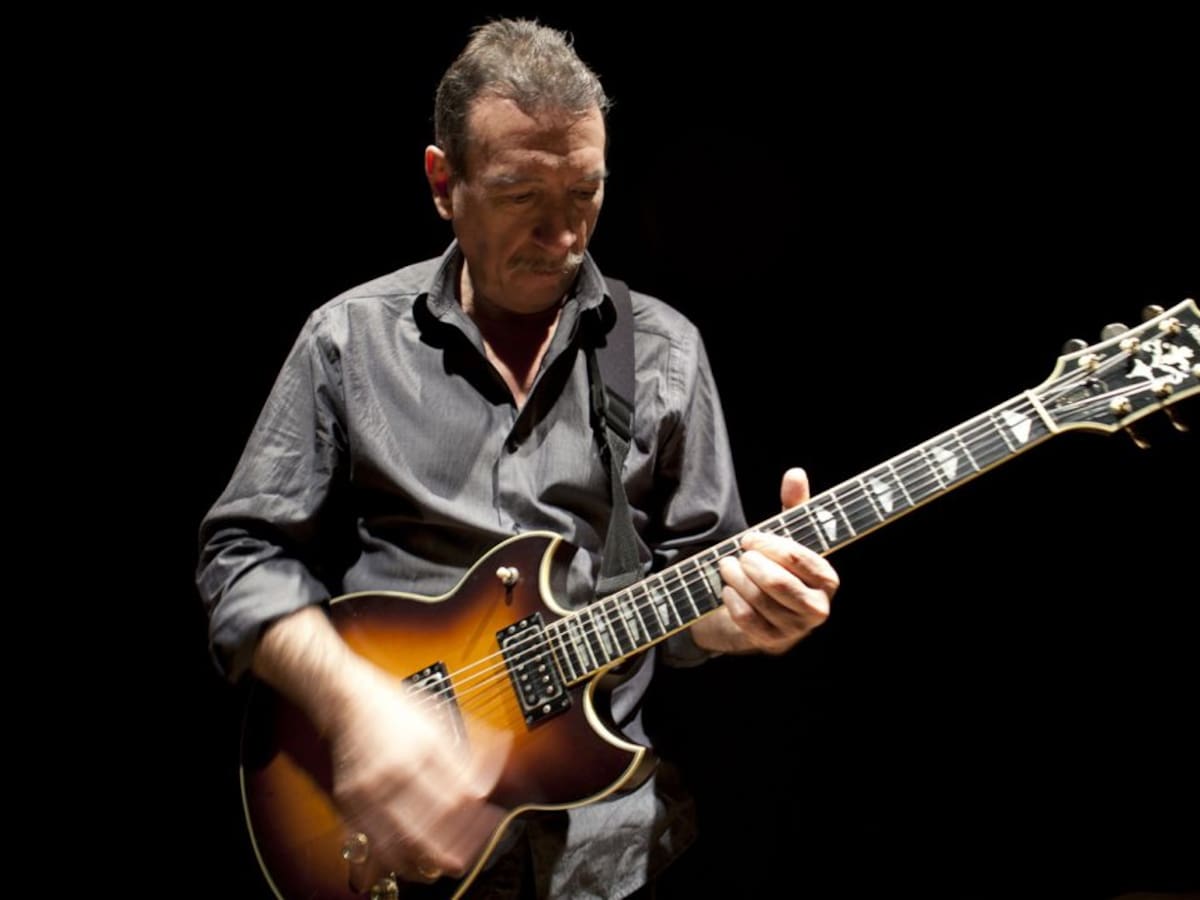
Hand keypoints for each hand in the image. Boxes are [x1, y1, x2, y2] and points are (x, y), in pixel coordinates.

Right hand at [328, 665, 510, 890]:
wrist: (348, 701)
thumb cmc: (396, 709)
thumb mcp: (440, 720)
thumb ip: (466, 753)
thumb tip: (489, 783)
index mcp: (425, 748)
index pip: (459, 795)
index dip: (477, 817)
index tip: (491, 823)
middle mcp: (397, 770)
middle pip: (432, 823)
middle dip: (454, 847)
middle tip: (466, 859)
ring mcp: (371, 788)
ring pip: (402, 839)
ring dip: (426, 859)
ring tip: (442, 867)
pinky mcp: (349, 801)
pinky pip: (372, 840)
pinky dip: (394, 858)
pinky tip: (410, 862)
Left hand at [694, 467, 837, 654]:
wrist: (757, 610)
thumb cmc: (776, 567)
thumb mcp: (786, 537)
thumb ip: (794, 507)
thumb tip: (795, 473)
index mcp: (827, 579)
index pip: (799, 558)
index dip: (769, 545)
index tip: (749, 538)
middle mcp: (818, 608)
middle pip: (779, 583)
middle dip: (751, 564)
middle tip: (737, 554)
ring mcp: (795, 630)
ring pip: (760, 601)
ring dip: (736, 579)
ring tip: (725, 566)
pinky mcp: (771, 643)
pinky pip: (748, 621)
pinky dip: (732, 601)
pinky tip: (726, 590)